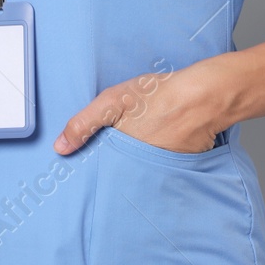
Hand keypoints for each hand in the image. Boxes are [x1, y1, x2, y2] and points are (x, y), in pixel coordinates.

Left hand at [53, 60, 225, 155]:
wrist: (204, 97)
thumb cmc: (158, 95)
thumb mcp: (113, 101)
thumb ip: (84, 124)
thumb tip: (59, 148)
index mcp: (120, 155)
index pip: (99, 168)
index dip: (94, 162)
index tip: (86, 160)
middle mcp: (139, 168)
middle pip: (119, 170)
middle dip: (115, 163)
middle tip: (119, 144)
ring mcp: (160, 169)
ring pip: (140, 169)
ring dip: (136, 161)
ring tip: (140, 141)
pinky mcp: (178, 167)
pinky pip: (160, 167)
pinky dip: (157, 158)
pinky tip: (159, 140)